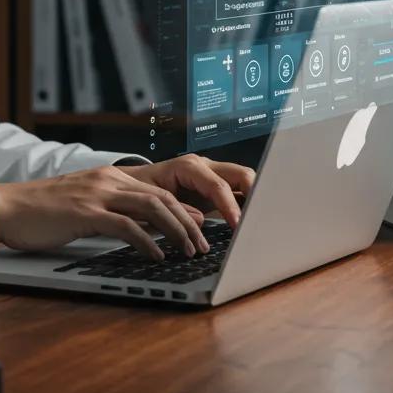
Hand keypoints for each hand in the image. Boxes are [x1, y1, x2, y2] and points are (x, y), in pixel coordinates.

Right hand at [0, 165, 209, 260]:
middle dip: (187, 223)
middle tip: (203, 245)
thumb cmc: (44, 211)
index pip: (158, 190)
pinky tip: (157, 256)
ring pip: (151, 208)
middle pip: (162, 197)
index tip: (201, 228)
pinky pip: (126, 226)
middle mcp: (108, 180)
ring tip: (188, 251)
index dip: (183, 209)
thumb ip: (114, 210)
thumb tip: (146, 228)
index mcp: (110, 177)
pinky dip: (147, 242)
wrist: (9, 206)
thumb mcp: (85, 205)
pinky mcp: (85, 213)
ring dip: (175, 231)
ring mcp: (97, 194)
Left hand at [117, 154, 255, 228]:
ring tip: (260, 222)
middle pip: (241, 174)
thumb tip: (201, 221)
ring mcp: (213, 176)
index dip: (230, 206)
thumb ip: (176, 209)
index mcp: (189, 167)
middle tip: (259, 220)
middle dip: (255, 194)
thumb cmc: (140, 189)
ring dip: (254, 200)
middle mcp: (205, 167)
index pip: (218, 185)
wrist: (132, 185)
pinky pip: (238, 193)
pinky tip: (251, 222)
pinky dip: (247, 205)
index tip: (238, 225)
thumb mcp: (152, 199)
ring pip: (244, 181)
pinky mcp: (216, 189)